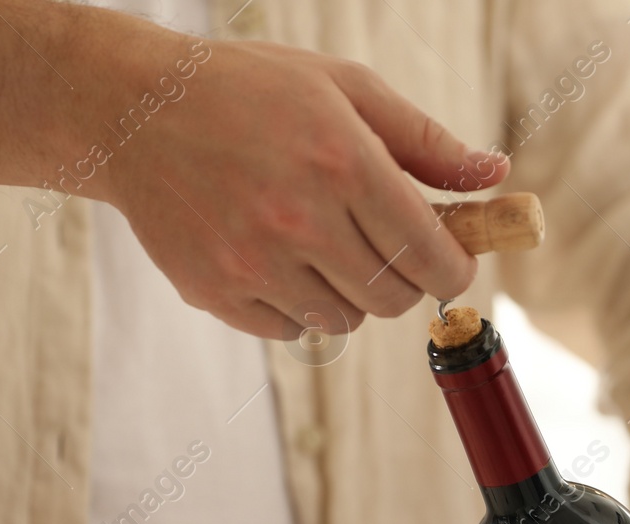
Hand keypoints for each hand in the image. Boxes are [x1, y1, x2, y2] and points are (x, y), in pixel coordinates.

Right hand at [101, 40, 508, 337]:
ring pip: (344, 321)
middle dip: (403, 281)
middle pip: (393, 300)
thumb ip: (425, 141)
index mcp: (343, 162)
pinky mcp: (216, 292)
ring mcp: (253, 263)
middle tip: (381, 247)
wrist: (135, 111)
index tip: (452, 262)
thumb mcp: (344, 88)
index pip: (432, 256)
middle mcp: (300, 219)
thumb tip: (494, 176)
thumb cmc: (248, 91)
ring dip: (347, 294)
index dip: (455, 270)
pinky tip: (275, 257)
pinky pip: (290, 329)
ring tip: (319, 243)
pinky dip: (296, 305)